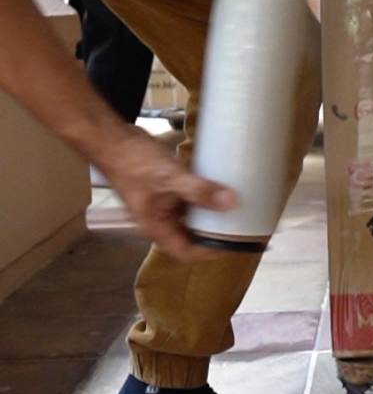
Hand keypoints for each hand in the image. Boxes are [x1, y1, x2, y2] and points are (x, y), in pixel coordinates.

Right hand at [95, 126, 236, 261]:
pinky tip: (217, 187)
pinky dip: (202, 196)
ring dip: (210, 214)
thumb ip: (199, 191)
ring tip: (235, 207)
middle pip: (190, 237)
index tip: (233, 243)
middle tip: (239, 224)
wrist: (113, 140)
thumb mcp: (170, 178)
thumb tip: (230, 202)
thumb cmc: (134, 163)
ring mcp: (161, 205)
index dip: (210, 252)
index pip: (187, 253)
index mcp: (157, 228)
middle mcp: (159, 221)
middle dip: (214, 233)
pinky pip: (187, 200)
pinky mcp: (164, 190)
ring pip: (190, 217)